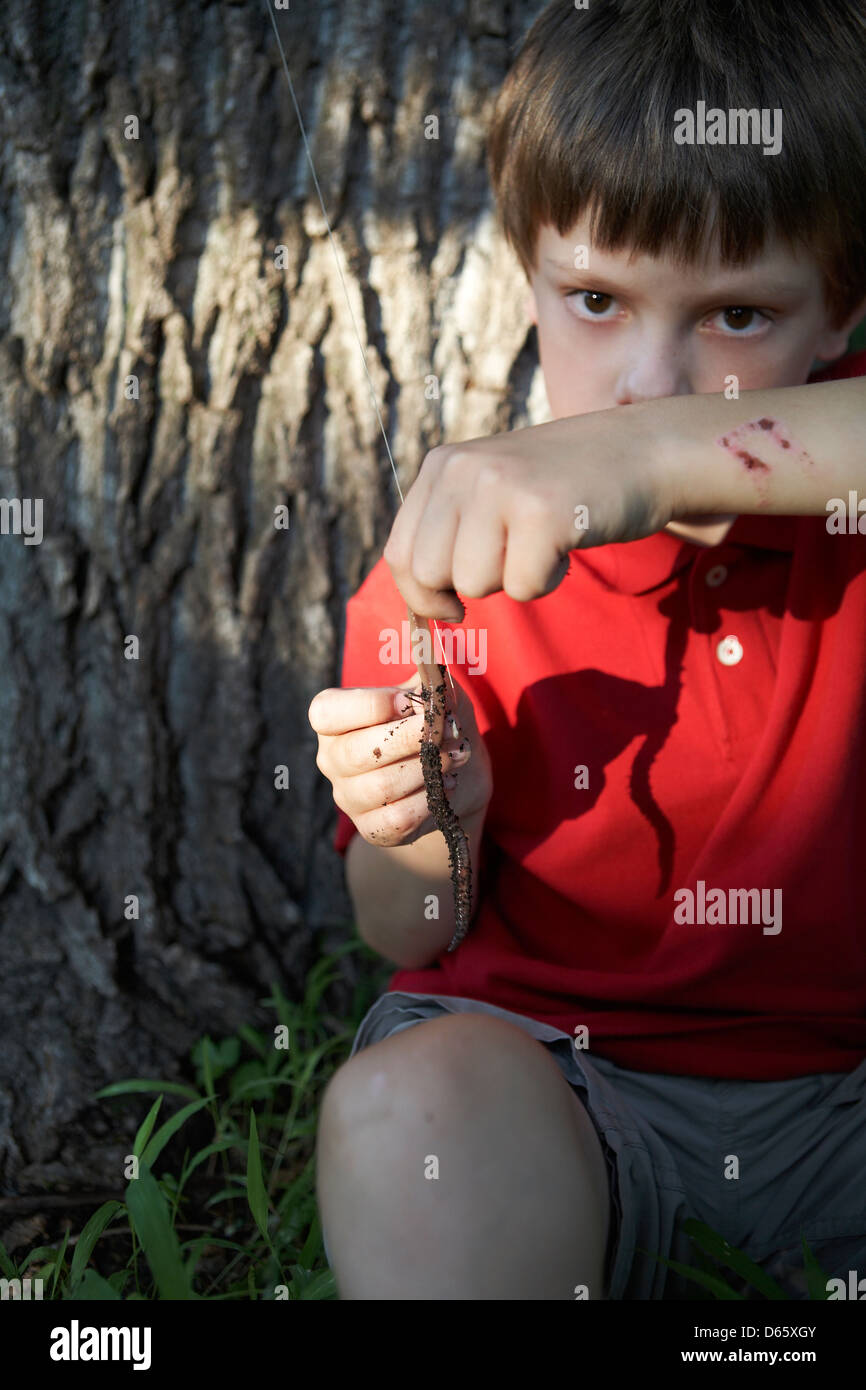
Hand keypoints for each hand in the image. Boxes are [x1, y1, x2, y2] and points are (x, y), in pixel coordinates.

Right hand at [308, 675, 492, 846]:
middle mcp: (333, 759)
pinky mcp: (372, 828)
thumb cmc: (437, 726)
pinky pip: (396, 820)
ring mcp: (349, 797)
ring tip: (456, 756)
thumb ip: (433, 682)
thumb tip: (431, 665)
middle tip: (447, 731)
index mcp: (335, 720)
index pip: (327, 712)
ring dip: (427, 770)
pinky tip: (446, 785)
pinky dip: (428, 801)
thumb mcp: (438, 696)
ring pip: (380, 787)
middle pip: (356, 752)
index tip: (409, 701)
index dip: (369, 705)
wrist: (455, 778)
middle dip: (409, 739)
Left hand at [383, 409, 672, 619]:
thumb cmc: (563, 487)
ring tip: (542, 541)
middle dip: (468, 589)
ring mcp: (502, 487)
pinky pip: (523, 587)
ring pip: (474, 584)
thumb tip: (422, 603)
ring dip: (512, 580)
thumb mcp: (489, 490)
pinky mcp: (543, 513)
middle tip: (510, 563)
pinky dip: (549, 580)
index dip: (422, 594)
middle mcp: (463, 469)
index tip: (451, 604)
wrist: (641, 451)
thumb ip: (449, 530)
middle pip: (429, 575)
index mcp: (441, 465)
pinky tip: (566, 542)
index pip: (400, 554)